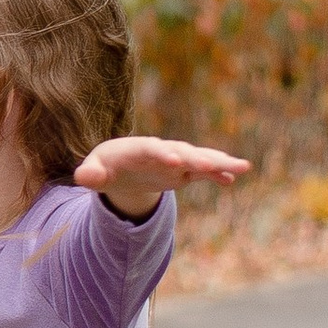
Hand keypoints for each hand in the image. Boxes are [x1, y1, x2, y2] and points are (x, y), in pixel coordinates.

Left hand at [73, 134, 250, 220]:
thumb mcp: (94, 171)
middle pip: (182, 152)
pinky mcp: (184, 170)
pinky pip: (204, 171)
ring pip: (200, 159)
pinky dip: (219, 173)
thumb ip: (90, 173)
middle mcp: (161, 151)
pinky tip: (234, 177)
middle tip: (214, 163)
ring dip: (220, 162)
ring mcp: (176, 160)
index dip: (161, 154)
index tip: (174, 160)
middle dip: (197, 157)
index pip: (151, 150)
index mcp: (138, 149)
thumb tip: (84, 178)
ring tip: (243, 167)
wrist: (121, 166)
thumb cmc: (105, 166)